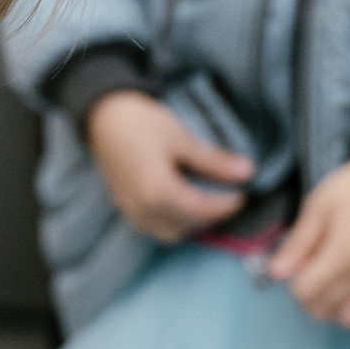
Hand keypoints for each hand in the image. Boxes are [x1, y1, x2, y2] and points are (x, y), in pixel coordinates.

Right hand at [86, 89, 253, 240]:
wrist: (102, 116)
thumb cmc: (141, 123)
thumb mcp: (181, 138)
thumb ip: (213, 161)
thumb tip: (247, 172)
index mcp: (158, 192)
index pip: (202, 210)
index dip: (227, 204)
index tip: (243, 192)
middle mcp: (142, 209)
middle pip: (187, 226)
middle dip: (210, 215)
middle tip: (226, 194)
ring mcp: (130, 210)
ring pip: (169, 232)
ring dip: (190, 222)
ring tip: (204, 200)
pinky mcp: (124, 206)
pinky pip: (153, 226)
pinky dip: (171, 220)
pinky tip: (181, 202)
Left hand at [265, 151, 349, 328]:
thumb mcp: (317, 206)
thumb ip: (297, 243)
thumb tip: (276, 273)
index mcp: (343, 255)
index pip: (304, 293)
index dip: (294, 281)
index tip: (301, 264)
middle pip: (322, 310)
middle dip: (310, 293)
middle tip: (317, 267)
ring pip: (349, 318)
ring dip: (337, 303)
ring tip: (339, 276)